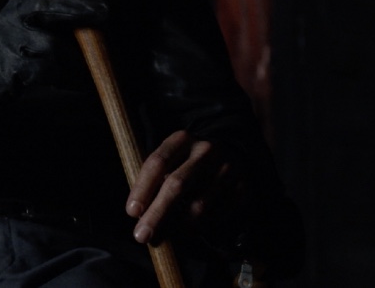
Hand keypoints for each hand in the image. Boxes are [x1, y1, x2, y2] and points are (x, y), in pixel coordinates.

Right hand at [0, 0, 109, 114]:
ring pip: (51, 45)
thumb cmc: (11, 47)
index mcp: (23, 0)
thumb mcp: (27, 20)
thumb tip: (98, 8)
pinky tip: (79, 84)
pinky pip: (47, 72)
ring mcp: (10, 40)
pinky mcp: (11, 67)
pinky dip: (67, 79)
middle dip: (79, 5)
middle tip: (107, 11)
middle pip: (47, 3)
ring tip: (93, 70)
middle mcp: (15, 15)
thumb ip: (54, 11)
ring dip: (77, 59)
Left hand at [126, 130, 242, 244]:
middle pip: (177, 184)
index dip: (143, 188)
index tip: (132, 212)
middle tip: (142, 235)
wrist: (232, 152)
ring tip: (165, 235)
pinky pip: (217, 215)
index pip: (158, 162)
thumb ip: (154, 178)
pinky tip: (188, 231)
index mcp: (182, 139)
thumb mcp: (171, 158)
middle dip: (157, 214)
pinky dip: (200, 227)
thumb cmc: (188, 162)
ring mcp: (227, 168)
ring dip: (178, 226)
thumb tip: (138, 213)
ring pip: (199, 205)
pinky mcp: (242, 187)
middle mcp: (206, 150)